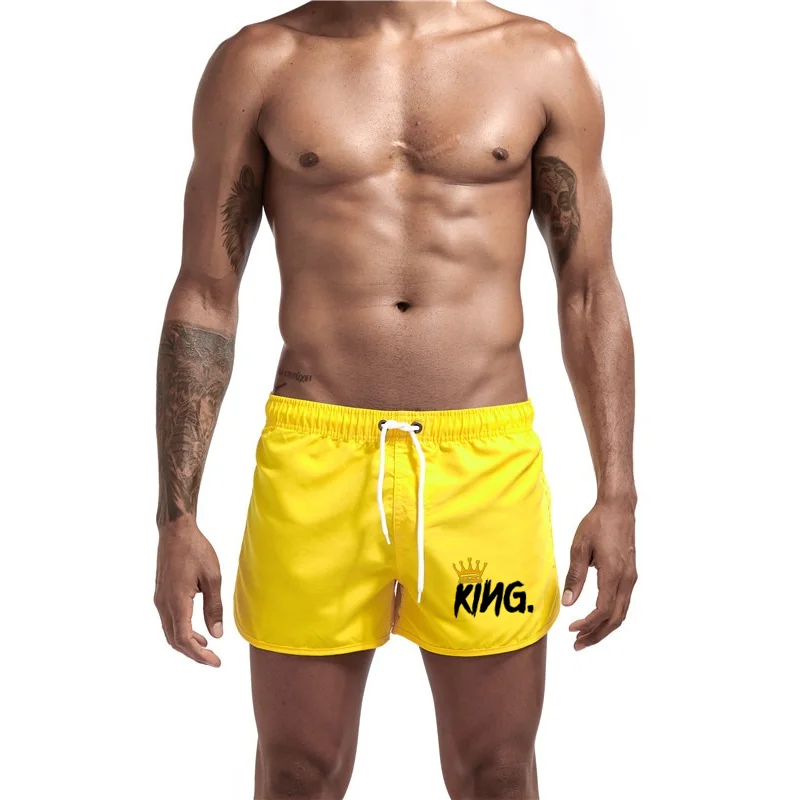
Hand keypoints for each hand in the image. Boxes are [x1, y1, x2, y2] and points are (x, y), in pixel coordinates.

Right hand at [154, 522, 223, 666]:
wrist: (175, 531)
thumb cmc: (196, 550)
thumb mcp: (212, 578)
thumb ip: (214, 608)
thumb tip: (217, 634)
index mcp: (177, 602)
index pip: (184, 639)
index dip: (199, 655)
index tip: (216, 662)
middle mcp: (163, 604)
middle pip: (175, 641)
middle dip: (194, 654)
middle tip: (213, 660)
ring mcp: (160, 600)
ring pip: (170, 632)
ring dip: (187, 643)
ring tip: (207, 647)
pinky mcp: (161, 594)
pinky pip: (169, 621)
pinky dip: (182, 631)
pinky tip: (197, 630)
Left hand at [562, 498, 636, 649]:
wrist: (618, 508)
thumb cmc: (597, 524)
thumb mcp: (579, 548)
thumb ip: (575, 577)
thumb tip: (568, 603)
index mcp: (614, 574)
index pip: (603, 611)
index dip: (588, 624)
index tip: (571, 630)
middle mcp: (627, 579)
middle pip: (615, 619)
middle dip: (597, 634)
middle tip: (577, 644)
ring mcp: (631, 578)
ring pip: (621, 613)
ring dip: (604, 628)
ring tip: (585, 636)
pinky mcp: (630, 574)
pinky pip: (623, 603)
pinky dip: (611, 616)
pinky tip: (597, 618)